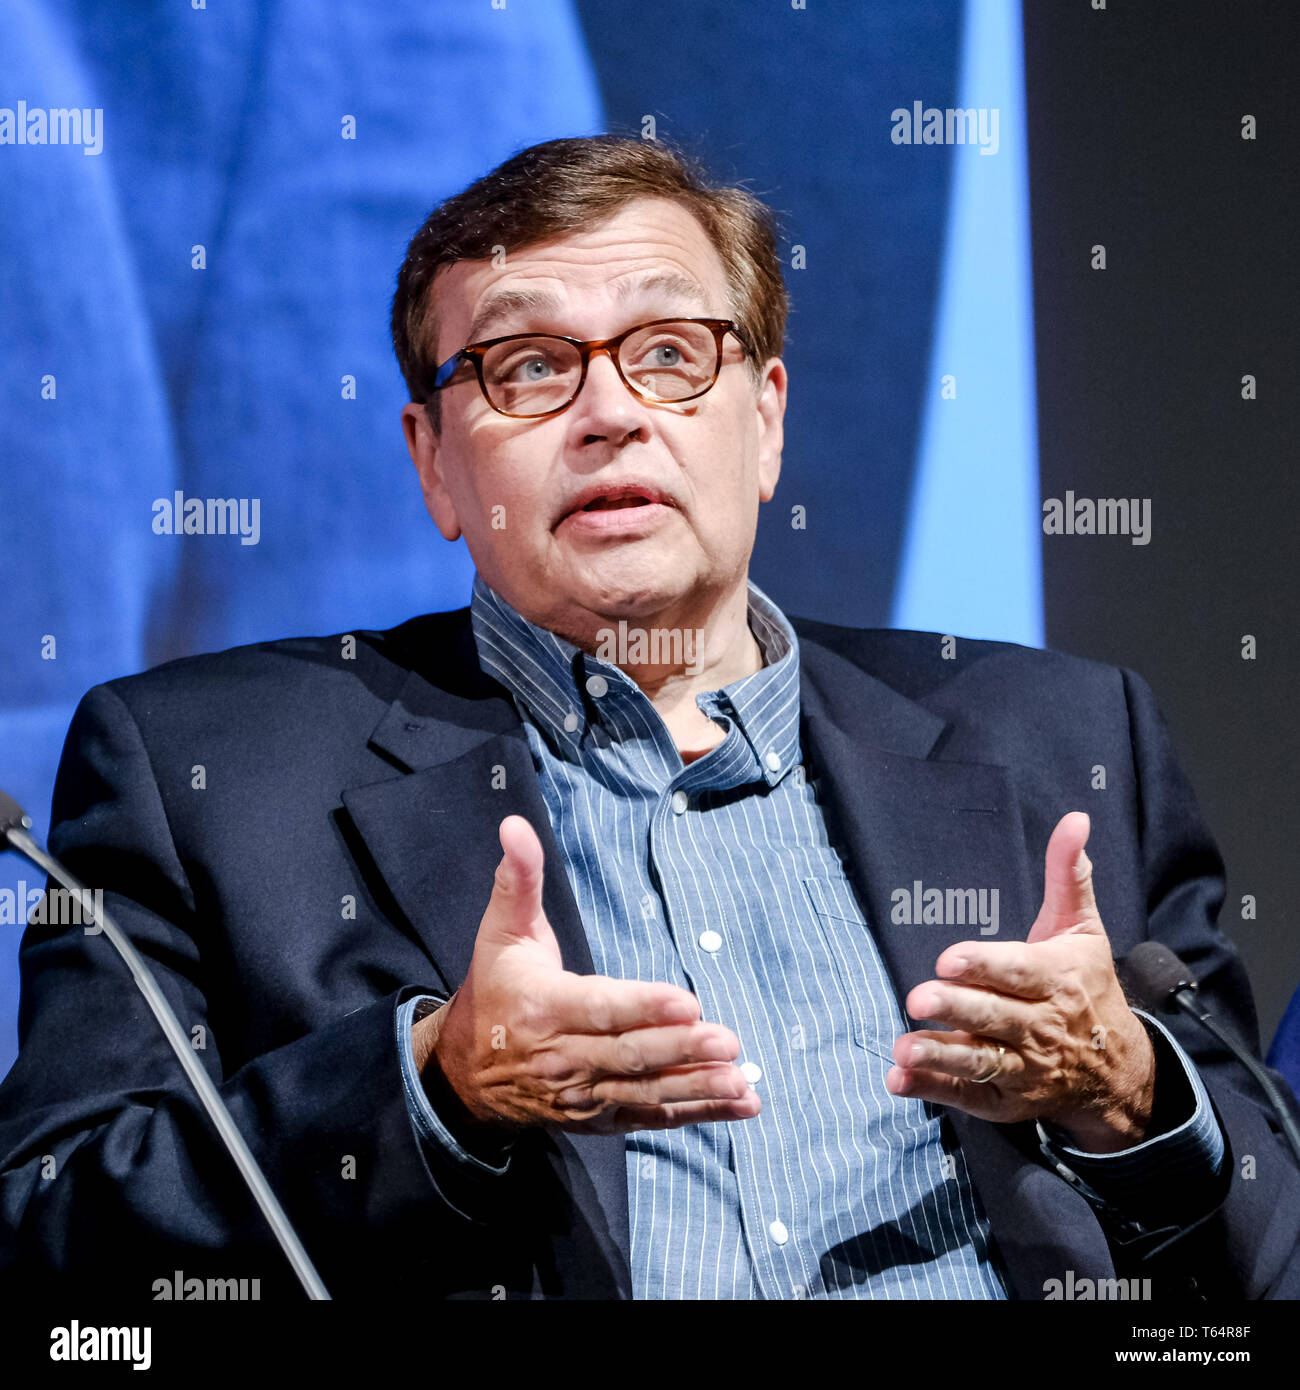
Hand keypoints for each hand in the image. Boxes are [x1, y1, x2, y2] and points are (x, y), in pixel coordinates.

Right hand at [414, 815, 760, 1135]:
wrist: (464, 1074)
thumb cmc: (494, 989)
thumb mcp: (500, 930)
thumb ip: (517, 879)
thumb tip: (515, 825)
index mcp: (544, 1006)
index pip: (600, 1007)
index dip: (643, 1006)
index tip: (688, 1002)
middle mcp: (564, 1056)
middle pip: (629, 1055)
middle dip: (681, 1049)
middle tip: (727, 1040)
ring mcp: (583, 1094)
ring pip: (645, 1091)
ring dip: (696, 1088)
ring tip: (741, 1084)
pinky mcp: (599, 1117)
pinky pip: (650, 1116)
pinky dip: (695, 1113)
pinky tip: (740, 1104)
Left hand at [887, 811, 1155, 1152]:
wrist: (1119, 1072)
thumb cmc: (1088, 986)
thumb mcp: (1083, 928)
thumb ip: (1069, 875)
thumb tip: (1074, 818)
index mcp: (1056, 979)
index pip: (1018, 971)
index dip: (983, 966)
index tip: (947, 959)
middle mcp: (1040, 1027)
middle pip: (995, 1018)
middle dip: (957, 1009)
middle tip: (917, 998)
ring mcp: (1024, 1068)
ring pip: (981, 1063)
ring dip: (940, 1057)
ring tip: (902, 1049)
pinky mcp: (1006, 1100)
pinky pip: (969, 1097)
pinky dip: (934, 1091)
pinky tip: (898, 1080)